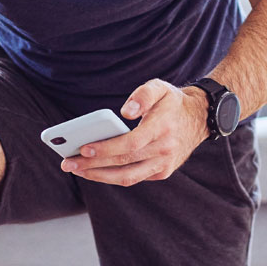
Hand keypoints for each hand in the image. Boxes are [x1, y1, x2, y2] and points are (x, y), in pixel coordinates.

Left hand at [60, 78, 206, 185]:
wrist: (199, 118)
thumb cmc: (172, 102)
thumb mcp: (160, 87)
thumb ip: (143, 94)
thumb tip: (126, 111)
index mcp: (161, 128)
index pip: (130, 144)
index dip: (106, 149)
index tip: (83, 149)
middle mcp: (164, 150)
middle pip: (123, 163)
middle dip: (92, 165)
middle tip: (67, 163)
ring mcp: (164, 165)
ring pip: (127, 177)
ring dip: (99, 176)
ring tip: (77, 170)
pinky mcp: (162, 172)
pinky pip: (134, 178)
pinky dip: (112, 176)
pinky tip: (95, 170)